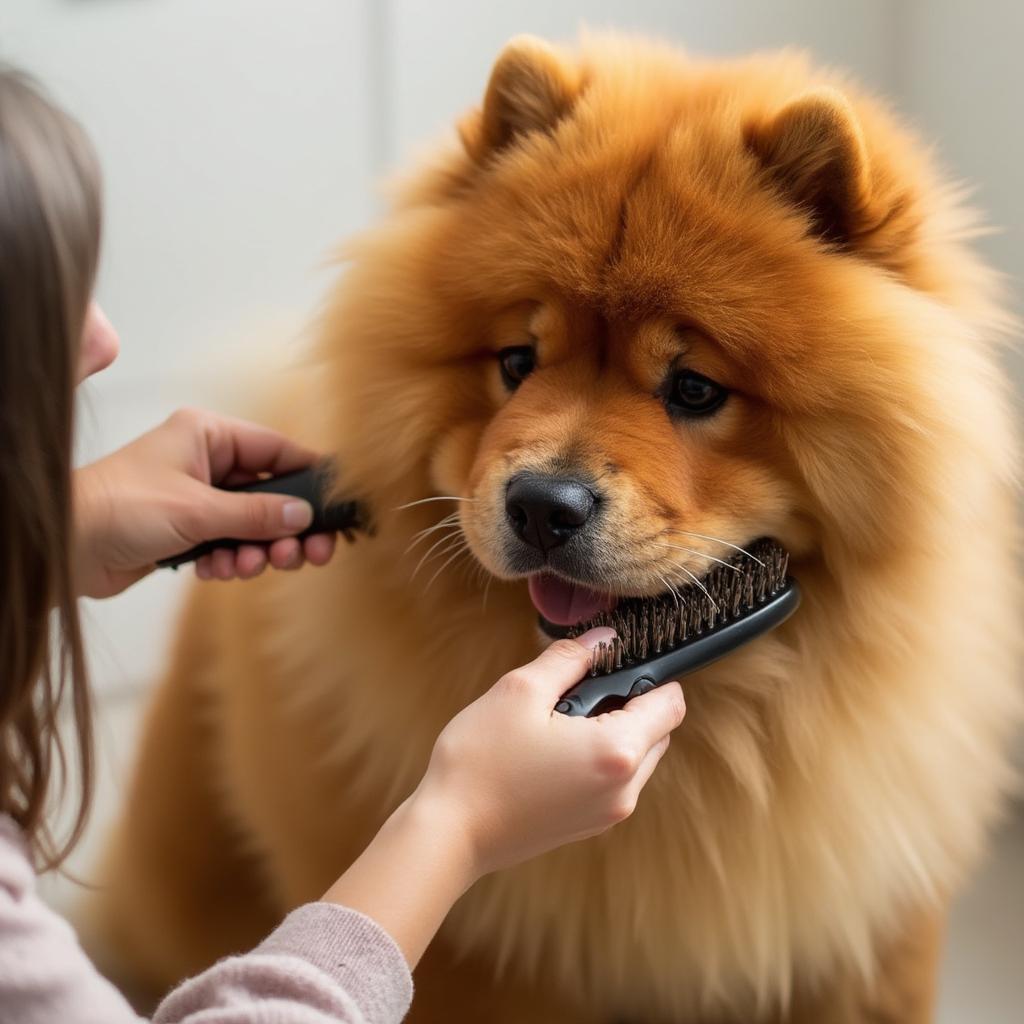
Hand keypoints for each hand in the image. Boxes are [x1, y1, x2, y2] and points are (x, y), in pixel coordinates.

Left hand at [74, 407, 337, 596]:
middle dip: (287, 527)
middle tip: (311, 554)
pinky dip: (230, 560)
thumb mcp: (198, 510)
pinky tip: (219, 570)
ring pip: (251, 524)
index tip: (336, 504)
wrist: (63, 548)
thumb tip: (305, 516)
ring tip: (254, 565)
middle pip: (270, 493)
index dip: (309, 478)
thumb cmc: (120, 508)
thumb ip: (256, 514)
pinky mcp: (185, 530)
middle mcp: (205, 462)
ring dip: (258, 549)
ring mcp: (196, 497)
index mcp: (208, 435)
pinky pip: (228, 543)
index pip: (276, 449)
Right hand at [322, 629, 684, 966]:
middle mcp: (625, 789)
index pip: (671, 705)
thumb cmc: (482, 761)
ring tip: (559, 721)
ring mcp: (609, 814)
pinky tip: (551, 750)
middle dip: (631, 704)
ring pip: (637, 758)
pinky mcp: (588, 826)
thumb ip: (569, 659)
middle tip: (578, 689)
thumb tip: (603, 639)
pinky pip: (614, 781)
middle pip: (659, 732)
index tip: (618, 662)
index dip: (652, 675)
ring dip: (614, 732)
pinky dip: (598, 759)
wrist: (449, 834)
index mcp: (617, 752)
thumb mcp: (520, 691)